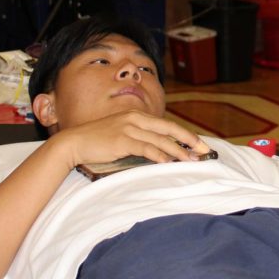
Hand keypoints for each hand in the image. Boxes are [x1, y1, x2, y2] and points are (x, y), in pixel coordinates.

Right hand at [51, 110, 209, 169]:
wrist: (74, 143)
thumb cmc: (98, 141)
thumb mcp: (122, 134)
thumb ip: (140, 138)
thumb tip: (160, 151)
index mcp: (137, 115)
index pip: (167, 125)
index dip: (185, 134)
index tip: (199, 144)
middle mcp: (135, 118)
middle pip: (169, 129)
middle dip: (189, 140)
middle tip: (204, 151)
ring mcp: (129, 128)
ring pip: (160, 140)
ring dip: (178, 151)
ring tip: (191, 160)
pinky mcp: (122, 140)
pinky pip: (146, 148)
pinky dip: (159, 156)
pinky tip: (168, 163)